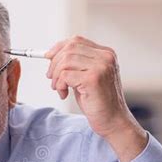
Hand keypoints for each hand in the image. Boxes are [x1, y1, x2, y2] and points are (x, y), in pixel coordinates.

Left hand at [46, 36, 147, 161]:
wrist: (113, 121)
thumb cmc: (99, 102)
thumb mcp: (87, 77)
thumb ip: (76, 64)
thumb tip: (51, 55)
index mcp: (106, 54)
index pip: (76, 40)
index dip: (59, 48)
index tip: (48, 57)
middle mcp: (105, 57)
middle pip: (69, 48)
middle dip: (54, 63)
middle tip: (52, 79)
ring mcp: (101, 67)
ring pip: (65, 61)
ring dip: (56, 76)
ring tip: (59, 89)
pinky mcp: (93, 79)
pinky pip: (65, 75)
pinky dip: (59, 85)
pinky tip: (64, 94)